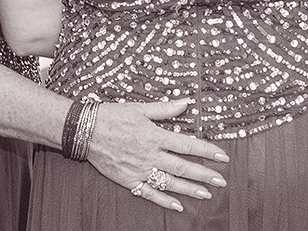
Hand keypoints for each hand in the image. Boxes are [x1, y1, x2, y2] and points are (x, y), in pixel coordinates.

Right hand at [84, 99, 228, 211]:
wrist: (85, 131)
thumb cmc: (112, 116)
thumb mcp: (140, 108)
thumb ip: (165, 109)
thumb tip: (186, 102)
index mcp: (155, 136)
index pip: (187, 145)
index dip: (206, 151)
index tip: (222, 157)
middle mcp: (150, 155)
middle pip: (183, 167)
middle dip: (204, 175)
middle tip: (221, 181)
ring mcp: (140, 169)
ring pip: (170, 182)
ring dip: (190, 189)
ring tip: (206, 194)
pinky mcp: (129, 179)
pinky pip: (149, 193)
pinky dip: (164, 200)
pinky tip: (177, 206)